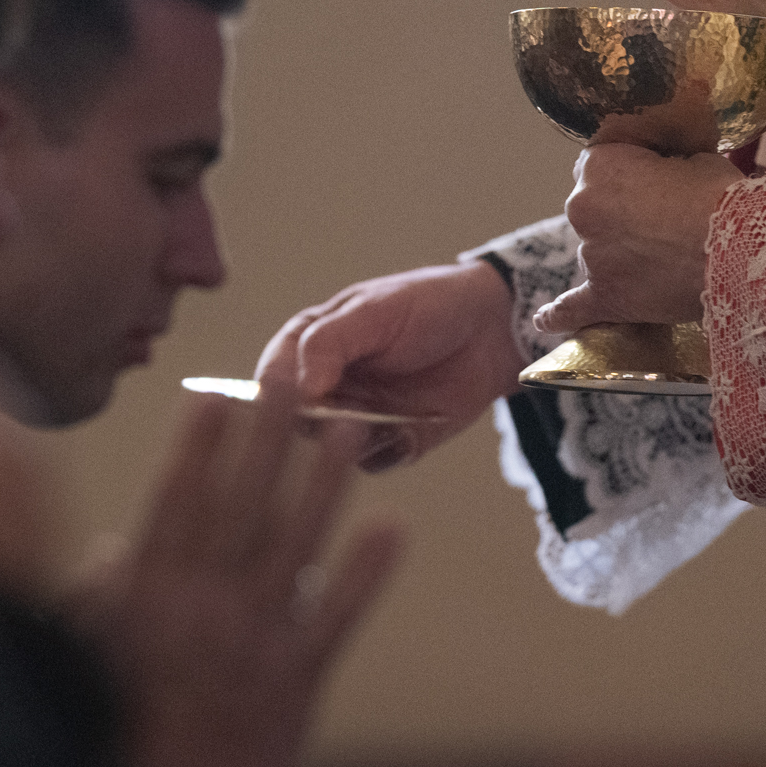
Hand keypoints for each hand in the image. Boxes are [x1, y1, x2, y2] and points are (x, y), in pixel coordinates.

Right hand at [77, 385, 404, 766]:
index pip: (176, 501)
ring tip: (354, 431)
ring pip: (294, 542)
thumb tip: (112, 551)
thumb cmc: (105, 747)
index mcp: (143, 597)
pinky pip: (335, 615)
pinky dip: (363, 571)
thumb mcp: (74, 665)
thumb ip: (92, 602)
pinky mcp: (295, 682)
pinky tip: (392, 528)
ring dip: (324, 483)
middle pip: (241, 502)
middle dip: (267, 437)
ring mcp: (253, 639)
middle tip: (294, 379)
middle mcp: (202, 604)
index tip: (219, 396)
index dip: (201, 445)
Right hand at [257, 262, 521, 472]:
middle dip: (319, 425)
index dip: (279, 394)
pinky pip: (376, 461)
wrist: (491, 327)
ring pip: (333, 450)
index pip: (273, 377)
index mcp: (309, 345)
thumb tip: (301, 390)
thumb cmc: (428, 304)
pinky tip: (410, 430)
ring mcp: (358, 416)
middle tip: (348, 416)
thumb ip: (330, 342)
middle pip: (297, 423)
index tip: (302, 399)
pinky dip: (390, 450)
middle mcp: (326, 386)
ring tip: (385, 422)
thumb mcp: (374, 311)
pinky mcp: (391, 440)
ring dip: (356, 441)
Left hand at [532, 146, 741, 335]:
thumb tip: (662, 173)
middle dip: (622, 214)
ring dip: (621, 253)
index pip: (599, 163)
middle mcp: (582, 209)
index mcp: (599, 167)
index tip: (655, 180)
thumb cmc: (721, 198)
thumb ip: (662, 164)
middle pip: (594, 209)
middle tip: (667, 221)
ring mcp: (591, 256)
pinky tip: (545, 321)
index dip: (630, 171)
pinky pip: (572, 309)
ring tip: (666, 258)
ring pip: (597, 251)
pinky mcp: (606, 297)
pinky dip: (559, 315)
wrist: (742, 251)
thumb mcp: (693, 157)